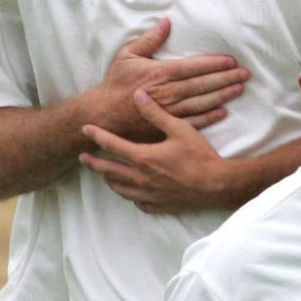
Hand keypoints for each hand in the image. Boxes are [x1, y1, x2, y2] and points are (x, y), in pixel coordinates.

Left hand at [80, 90, 235, 214]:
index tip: (85, 129)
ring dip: (109, 179)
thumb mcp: (180, 129)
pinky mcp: (158, 206)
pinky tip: (131, 190)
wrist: (217, 185)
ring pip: (120, 189)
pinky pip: (136, 202)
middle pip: (108, 171)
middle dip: (93, 163)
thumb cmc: (200, 156)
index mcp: (143, 158)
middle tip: (83, 157)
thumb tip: (138, 95)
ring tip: (105, 173)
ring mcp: (148, 195)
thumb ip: (156, 113)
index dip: (96, 136)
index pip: (112, 145)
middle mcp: (141, 179)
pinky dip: (129, 194)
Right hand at [87, 18, 246, 142]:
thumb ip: (149, 39)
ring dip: (222, 95)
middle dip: (226, 78)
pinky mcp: (166, 126)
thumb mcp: (127, 55)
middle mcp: (168, 93)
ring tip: (239, 88)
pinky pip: (192, 122)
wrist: (104, 115)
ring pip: (202, 102)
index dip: (214, 63)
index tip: (231, 60)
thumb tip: (166, 23)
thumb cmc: (116, 83)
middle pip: (203, 84)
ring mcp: (169, 111)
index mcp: (160, 73)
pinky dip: (209, 117)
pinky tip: (223, 111)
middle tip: (245, 74)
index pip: (193, 67)